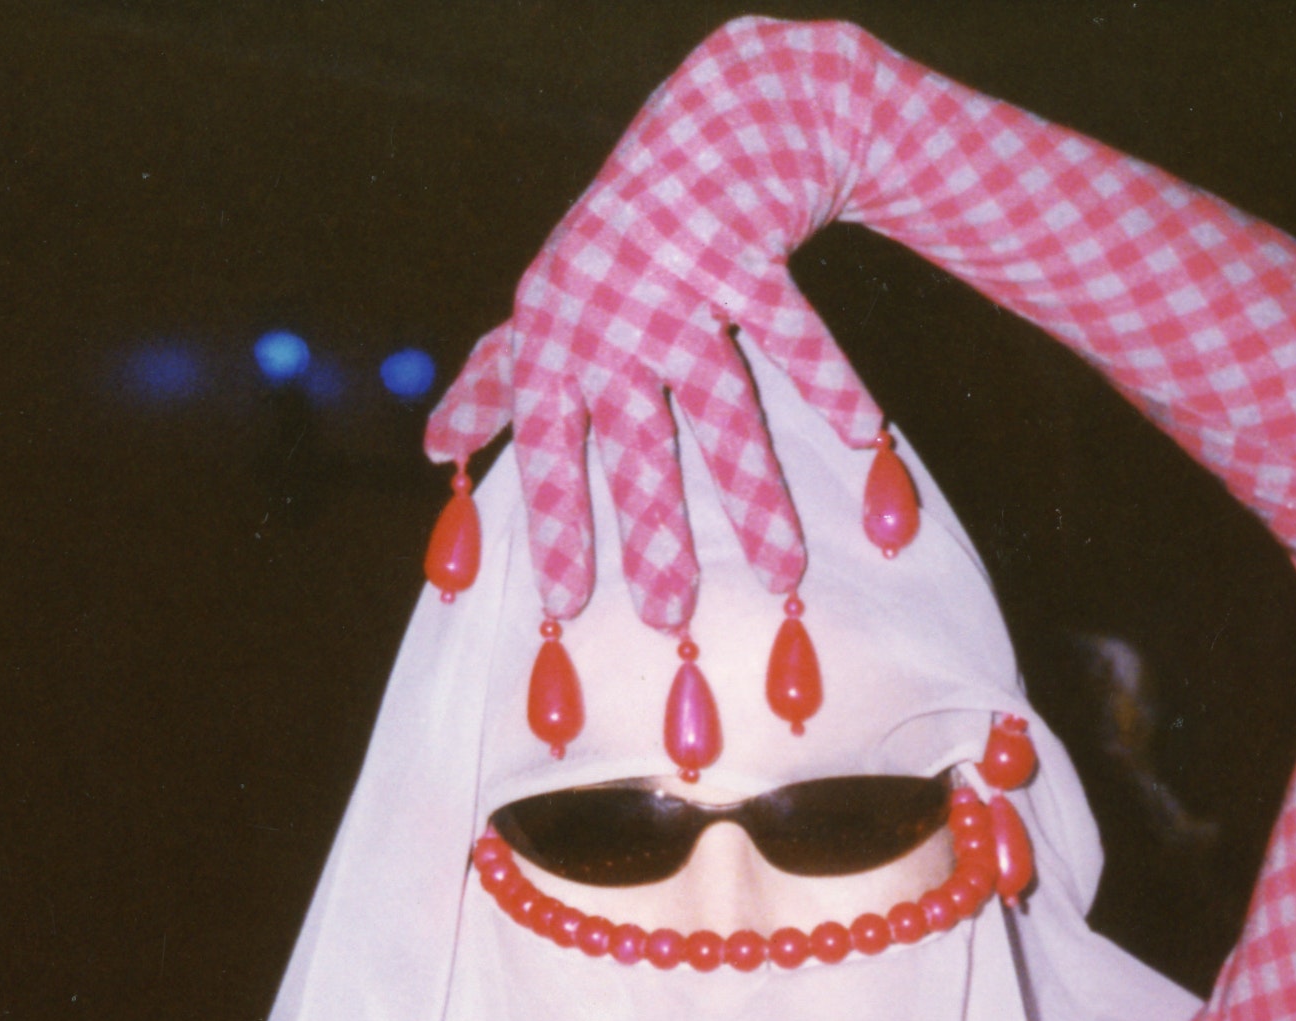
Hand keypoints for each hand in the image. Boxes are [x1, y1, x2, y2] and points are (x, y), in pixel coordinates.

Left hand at [426, 19, 896, 628]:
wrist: (708, 130)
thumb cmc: (616, 238)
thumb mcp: (545, 303)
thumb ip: (494, 381)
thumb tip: (436, 447)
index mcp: (557, 339)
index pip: (549, 445)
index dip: (559, 520)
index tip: (568, 600)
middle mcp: (611, 318)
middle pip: (635, 442)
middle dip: (652, 531)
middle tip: (669, 616)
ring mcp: (680, 287)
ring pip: (720, 404)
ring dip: (754, 492)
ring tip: (784, 573)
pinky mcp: (746, 255)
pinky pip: (790, 328)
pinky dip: (825, 378)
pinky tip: (859, 435)